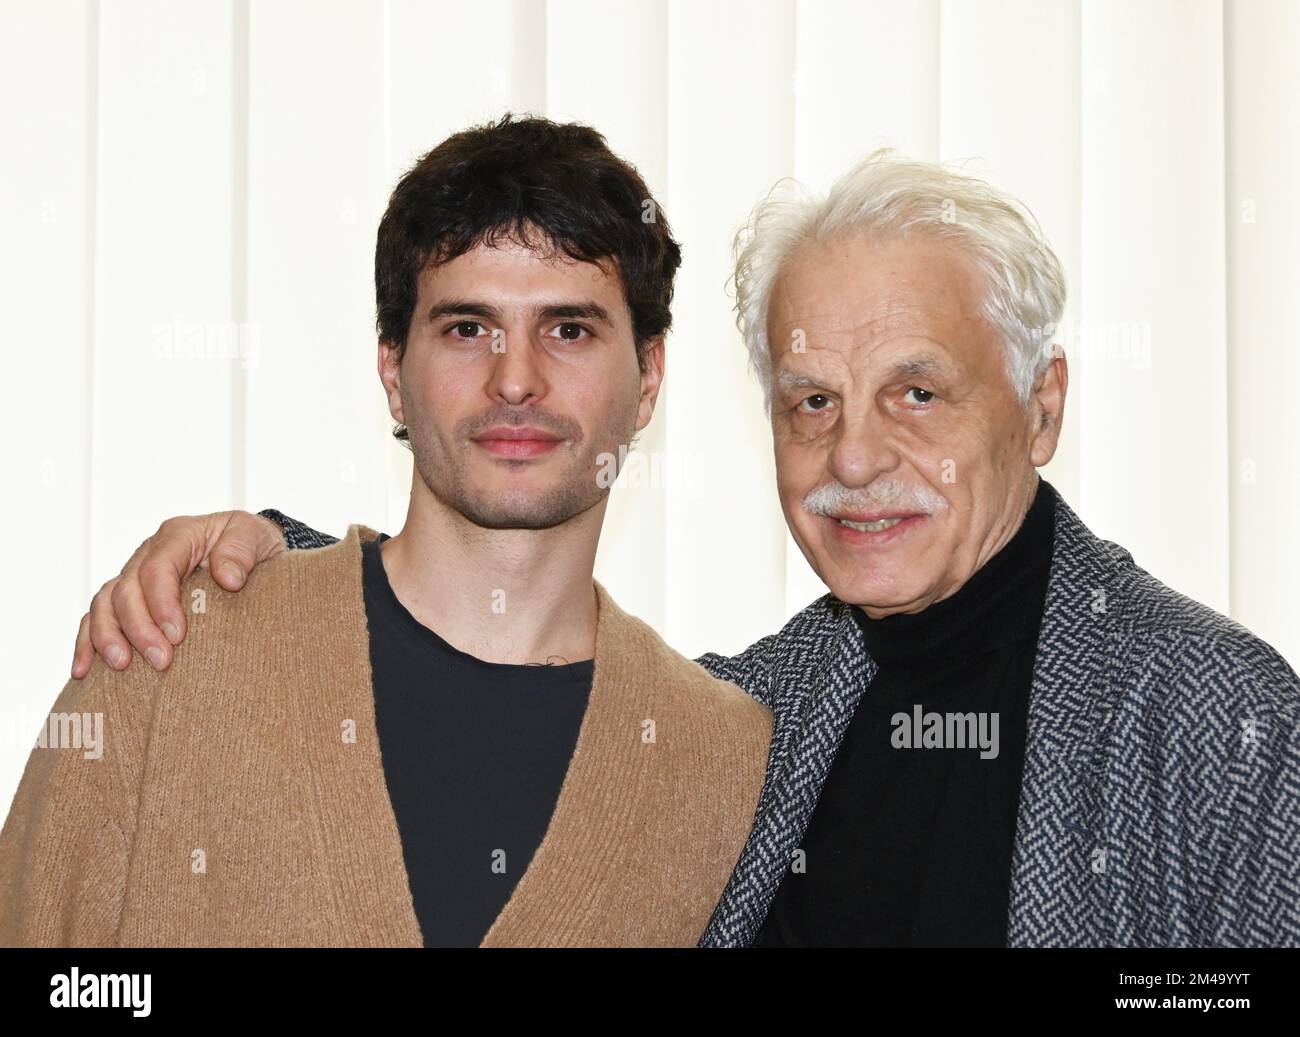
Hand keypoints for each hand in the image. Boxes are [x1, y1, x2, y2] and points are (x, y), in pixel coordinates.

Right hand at [71, 511, 284, 677]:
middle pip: (126, 589)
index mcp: (177, 536)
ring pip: (104, 604)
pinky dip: (88, 642)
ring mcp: (134, 576)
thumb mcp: (256, 537)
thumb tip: (227, 579)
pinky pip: (96, 618)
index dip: (161, 602)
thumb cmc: (253, 544)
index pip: (158, 568)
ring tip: (122, 666)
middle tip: (161, 660)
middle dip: (139, 628)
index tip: (177, 635)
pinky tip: (84, 670)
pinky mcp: (129, 599)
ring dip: (108, 636)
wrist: (252, 552)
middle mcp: (148, 554)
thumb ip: (241, 551)